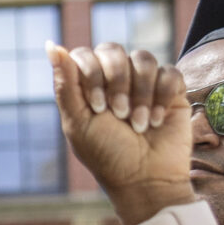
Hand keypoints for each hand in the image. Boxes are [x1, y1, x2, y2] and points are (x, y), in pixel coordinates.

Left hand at [48, 41, 194, 224]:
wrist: (146, 178)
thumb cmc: (107, 154)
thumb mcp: (78, 123)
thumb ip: (66, 84)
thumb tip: (52, 46)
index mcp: (88, 86)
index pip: (85, 55)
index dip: (92, 73)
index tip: (98, 107)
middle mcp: (115, 79)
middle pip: (113, 50)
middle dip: (116, 81)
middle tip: (119, 114)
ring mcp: (143, 82)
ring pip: (143, 58)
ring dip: (141, 93)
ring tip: (140, 124)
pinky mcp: (171, 89)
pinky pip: (169, 72)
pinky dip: (162, 96)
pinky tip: (158, 120)